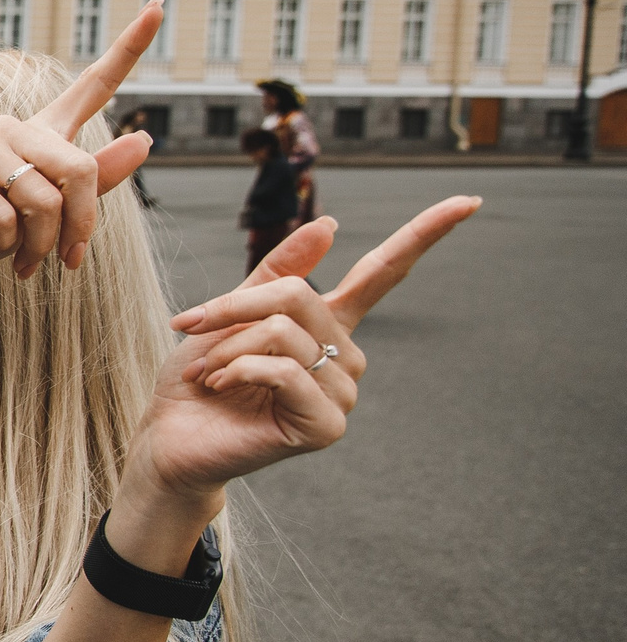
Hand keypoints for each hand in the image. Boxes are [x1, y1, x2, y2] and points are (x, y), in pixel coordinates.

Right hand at [0, 2, 160, 288]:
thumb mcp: (53, 215)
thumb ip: (97, 182)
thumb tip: (145, 139)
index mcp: (43, 132)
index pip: (94, 84)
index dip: (130, 46)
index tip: (158, 5)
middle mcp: (12, 128)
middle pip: (79, 169)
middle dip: (79, 226)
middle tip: (67, 260)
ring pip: (43, 198)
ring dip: (42, 244)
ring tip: (27, 262)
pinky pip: (4, 216)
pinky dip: (7, 244)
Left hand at [121, 198, 481, 507]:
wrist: (173, 439)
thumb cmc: (197, 378)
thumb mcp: (229, 313)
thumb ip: (277, 272)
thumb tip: (330, 224)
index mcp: (329, 324)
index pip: (384, 273)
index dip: (425, 234)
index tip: (468, 201)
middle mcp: (346, 356)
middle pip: (300, 296)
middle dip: (233, 307)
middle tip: (191, 324)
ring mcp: (341, 392)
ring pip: (284, 333)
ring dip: (226, 346)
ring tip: (206, 371)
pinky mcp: (327, 424)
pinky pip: (285, 370)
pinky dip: (238, 370)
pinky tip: (221, 387)